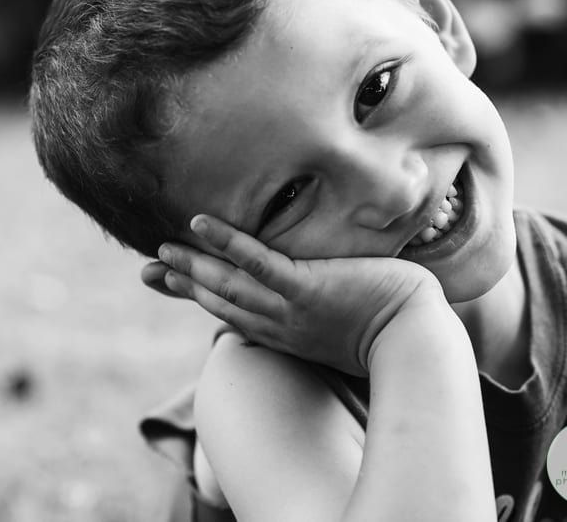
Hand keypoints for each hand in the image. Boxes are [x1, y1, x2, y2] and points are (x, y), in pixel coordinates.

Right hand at [141, 214, 447, 375]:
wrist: (417, 342)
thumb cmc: (392, 333)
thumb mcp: (345, 330)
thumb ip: (323, 314)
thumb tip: (321, 299)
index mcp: (286, 334)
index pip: (233, 313)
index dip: (199, 298)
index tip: (171, 285)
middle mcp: (279, 325)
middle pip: (220, 301)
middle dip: (183, 285)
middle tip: (150, 269)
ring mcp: (289, 308)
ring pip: (229, 283)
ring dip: (192, 265)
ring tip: (163, 248)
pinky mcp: (307, 288)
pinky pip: (258, 262)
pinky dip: (227, 243)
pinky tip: (200, 224)